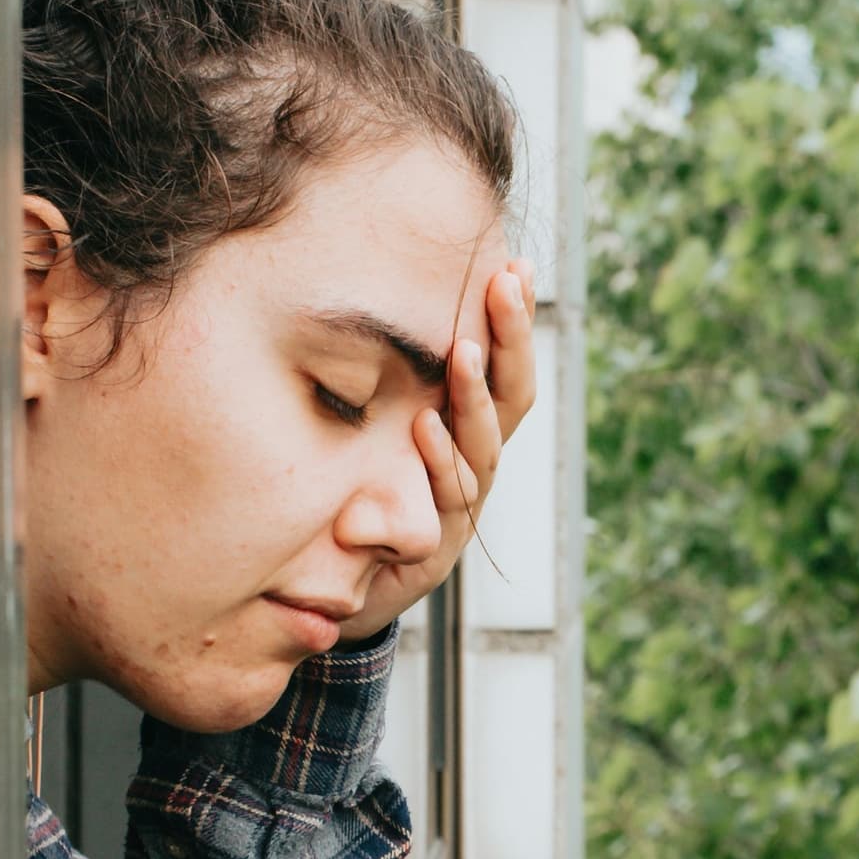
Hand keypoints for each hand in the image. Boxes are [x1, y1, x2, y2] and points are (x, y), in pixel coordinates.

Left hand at [340, 258, 535, 640]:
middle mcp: (477, 464)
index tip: (515, 267)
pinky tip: (426, 424)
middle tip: (507, 282)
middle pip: (511, 396)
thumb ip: (379, 389)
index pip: (504, 368)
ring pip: (483, 445)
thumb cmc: (361, 502)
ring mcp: (461, 506)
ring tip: (465, 350)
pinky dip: (438, 460)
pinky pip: (446, 498)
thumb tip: (356, 296)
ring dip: (474, 396)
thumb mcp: (372, 436)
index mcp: (470, 430)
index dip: (514, 322)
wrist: (343, 592)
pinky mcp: (437, 548)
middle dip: (511, 338)